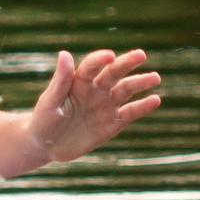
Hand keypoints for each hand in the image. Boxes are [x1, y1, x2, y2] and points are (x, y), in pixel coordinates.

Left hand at [26, 48, 160, 161]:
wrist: (46, 145)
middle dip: (127, 63)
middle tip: (141, 55)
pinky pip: (130, 113)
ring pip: (126, 90)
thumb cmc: (43, 120)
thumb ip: (60, 80)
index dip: (100, 60)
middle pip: (114, 73)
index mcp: (78, 81)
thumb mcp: (49, 102)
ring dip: (140, 82)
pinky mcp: (112, 123)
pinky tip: (155, 99)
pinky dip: (143, 107)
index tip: (109, 55)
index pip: (92, 66)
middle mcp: (95, 90)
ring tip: (155, 77)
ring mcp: (105, 106)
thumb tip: (65, 53)